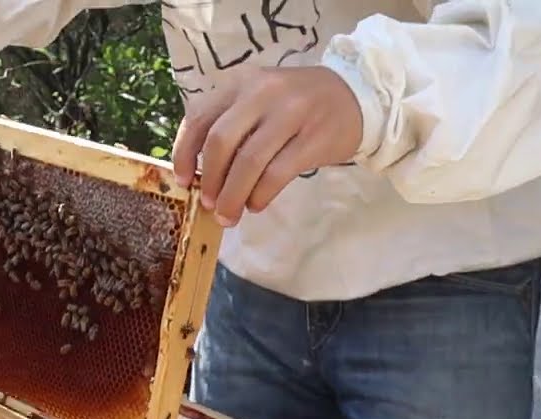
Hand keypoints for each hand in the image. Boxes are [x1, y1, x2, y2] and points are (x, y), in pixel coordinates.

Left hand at [172, 65, 362, 226]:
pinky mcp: (314, 137)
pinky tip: (256, 205)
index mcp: (240, 83)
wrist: (358, 95)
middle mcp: (262, 92)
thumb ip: (229, 126)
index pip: (199, 117)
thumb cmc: (297, 106)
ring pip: (248, 162)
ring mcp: (291, 113)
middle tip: (208, 204)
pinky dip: (260, 195)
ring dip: (233, 195)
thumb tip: (199, 176)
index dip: (184, 153)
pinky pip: (277, 173)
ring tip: (229, 214)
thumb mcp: (258, 100)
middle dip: (209, 180)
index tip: (182, 181)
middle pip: (220, 142)